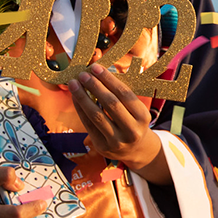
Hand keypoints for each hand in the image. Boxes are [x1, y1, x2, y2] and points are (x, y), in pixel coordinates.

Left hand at [68, 63, 170, 185]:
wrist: (135, 150)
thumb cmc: (133, 122)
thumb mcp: (136, 110)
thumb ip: (121, 95)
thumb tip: (98, 73)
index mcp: (143, 117)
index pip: (124, 94)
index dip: (109, 79)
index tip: (96, 67)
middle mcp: (132, 131)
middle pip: (111, 104)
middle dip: (95, 86)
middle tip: (83, 74)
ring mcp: (116, 141)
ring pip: (96, 115)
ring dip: (82, 97)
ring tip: (74, 84)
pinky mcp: (102, 147)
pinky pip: (88, 125)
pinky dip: (80, 109)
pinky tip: (75, 97)